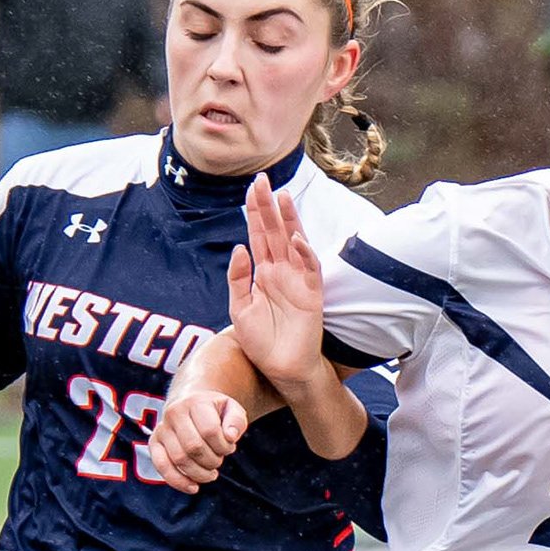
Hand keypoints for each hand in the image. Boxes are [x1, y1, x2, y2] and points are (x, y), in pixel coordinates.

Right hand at [148, 388, 247, 492]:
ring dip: (199, 473)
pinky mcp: (154, 443)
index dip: (224, 446)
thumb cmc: (214, 410)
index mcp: (195, 402)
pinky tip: (193, 488)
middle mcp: (174, 413)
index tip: (229, 447)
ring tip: (210, 473)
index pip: (210, 431)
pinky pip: (162, 466)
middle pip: (194, 447)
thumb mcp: (232, 408)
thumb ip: (236, 421)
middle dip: (212, 461)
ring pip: (179, 459)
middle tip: (219, 460)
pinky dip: (178, 481)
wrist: (189, 402)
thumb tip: (230, 436)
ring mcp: (162, 428)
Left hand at [226, 174, 325, 387]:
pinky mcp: (312, 295)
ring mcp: (298, 281)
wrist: (281, 370)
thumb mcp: (239, 308)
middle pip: (275, 232)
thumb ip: (238, 278)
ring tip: (282, 197)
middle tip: (262, 179)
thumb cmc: (261, 342)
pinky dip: (305, 254)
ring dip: (289, 221)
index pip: (258, 235)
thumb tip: (239, 248)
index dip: (254, 212)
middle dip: (268, 206)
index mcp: (264, 272)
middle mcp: (281, 271)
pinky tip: (297, 238)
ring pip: (294, 243)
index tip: (249, 188)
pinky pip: (310, 270)